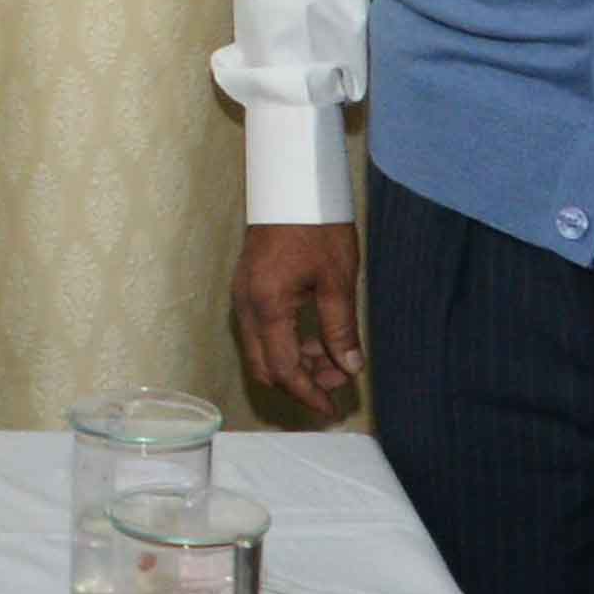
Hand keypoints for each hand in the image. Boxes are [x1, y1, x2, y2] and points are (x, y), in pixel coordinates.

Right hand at [234, 222, 364, 419]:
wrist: (291, 183)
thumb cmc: (316, 223)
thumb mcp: (337, 278)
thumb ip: (340, 327)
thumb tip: (350, 367)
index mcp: (267, 306)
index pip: (285, 369)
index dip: (309, 394)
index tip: (331, 410)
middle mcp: (246, 306)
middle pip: (266, 367)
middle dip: (302, 382)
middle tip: (338, 381)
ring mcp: (243, 297)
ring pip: (263, 351)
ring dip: (296, 363)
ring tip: (335, 358)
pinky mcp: (248, 288)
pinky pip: (262, 331)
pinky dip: (288, 343)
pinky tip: (317, 338)